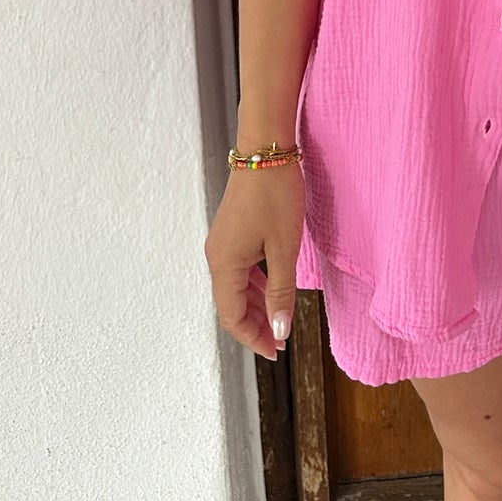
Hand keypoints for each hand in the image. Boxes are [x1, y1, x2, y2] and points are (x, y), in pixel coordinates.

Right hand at [204, 161, 305, 360]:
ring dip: (257, 306)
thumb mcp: (284, 248)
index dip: (253, 338)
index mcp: (224, 264)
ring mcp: (222, 244)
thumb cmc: (276, 196)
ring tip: (281, 321)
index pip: (232, 317)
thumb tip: (279, 331)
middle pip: (231, 305)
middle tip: (281, 341)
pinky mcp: (232, 233)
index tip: (277, 351)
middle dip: (256, 326)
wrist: (265, 149)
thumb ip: (281, 292)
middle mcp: (216, 257)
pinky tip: (274, 290)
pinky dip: (256, 285)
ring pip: (236, 288)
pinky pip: (240, 270)